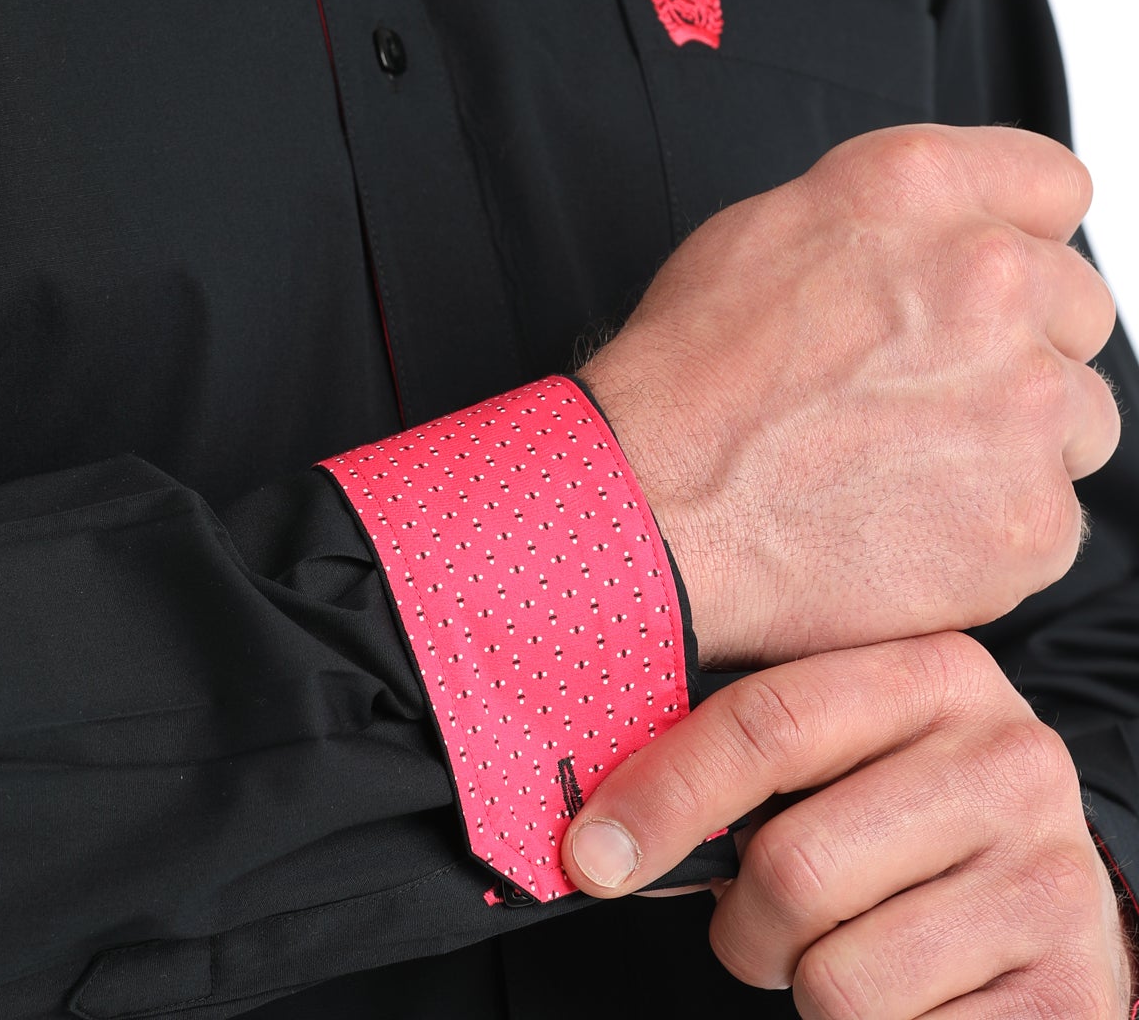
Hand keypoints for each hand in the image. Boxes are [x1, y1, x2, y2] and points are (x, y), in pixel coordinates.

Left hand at [562, 632, 1135, 1017]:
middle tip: (764, 928)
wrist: (1058, 908)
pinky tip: (913, 992)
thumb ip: (751, 761)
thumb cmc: (914, 821)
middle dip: (744, 926)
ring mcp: (1050, 876)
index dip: (664, 794)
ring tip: (851, 951)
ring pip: (838, 977)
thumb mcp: (855, 753)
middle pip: (793, 864)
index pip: (770, 722)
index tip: (590, 855)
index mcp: (938, 673)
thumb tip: (605, 835)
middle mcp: (1009, 759)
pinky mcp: (1070, 988)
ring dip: (809, 987)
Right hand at [581, 123, 1117, 667]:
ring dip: (1020, 435)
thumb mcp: (773, 222)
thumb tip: (958, 229)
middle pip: (1077, 305)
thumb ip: (900, 213)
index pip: (1054, 188)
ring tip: (913, 460)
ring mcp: (1025, 402)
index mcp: (923, 189)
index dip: (1019, 238)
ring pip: (1081, 414)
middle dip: (1020, 343)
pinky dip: (996, 525)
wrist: (655, 501)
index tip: (995, 283)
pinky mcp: (1032, 516)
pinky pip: (1055, 516)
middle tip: (928, 386)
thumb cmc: (692, 371)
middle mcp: (992, 278)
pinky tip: (913, 519)